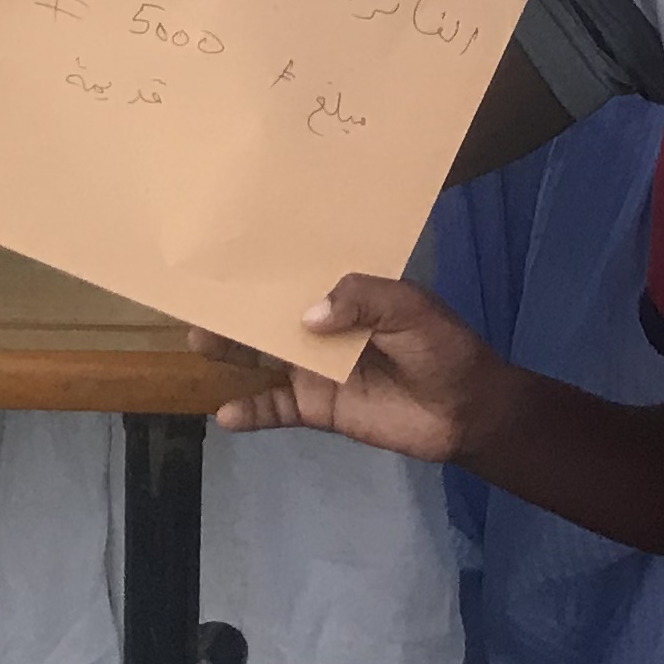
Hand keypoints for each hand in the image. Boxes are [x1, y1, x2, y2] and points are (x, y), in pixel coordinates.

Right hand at [200, 274, 505, 464]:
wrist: (465, 411)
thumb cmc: (443, 349)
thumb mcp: (411, 310)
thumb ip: (363, 301)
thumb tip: (306, 317)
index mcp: (349, 295)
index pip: (304, 273)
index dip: (273, 264)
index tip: (234, 250)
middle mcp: (326, 328)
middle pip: (274, 314)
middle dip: (239, 305)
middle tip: (198, 294)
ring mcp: (317, 368)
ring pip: (265, 356)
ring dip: (233, 350)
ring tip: (199, 340)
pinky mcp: (318, 406)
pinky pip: (276, 407)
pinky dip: (251, 410)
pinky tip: (225, 413)